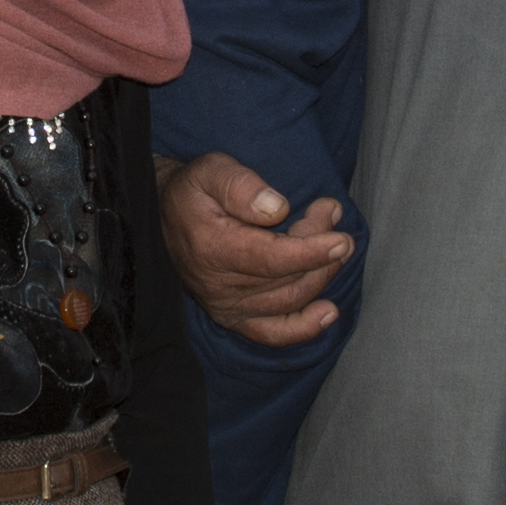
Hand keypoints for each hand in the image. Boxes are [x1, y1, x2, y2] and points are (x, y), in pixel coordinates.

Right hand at [163, 150, 347, 347]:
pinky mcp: (233, 318)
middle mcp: (218, 285)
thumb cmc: (194, 191)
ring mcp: (226, 306)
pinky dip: (304, 328)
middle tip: (331, 212)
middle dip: (320, 248)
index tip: (342, 239)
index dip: (311, 252)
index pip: (271, 258)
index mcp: (212, 247)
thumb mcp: (211, 171)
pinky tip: (329, 313)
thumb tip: (278, 209)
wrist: (163, 219)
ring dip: (321, 274)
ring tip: (335, 243)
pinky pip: (272, 334)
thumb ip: (241, 185)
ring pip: (288, 300)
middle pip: (286, 277)